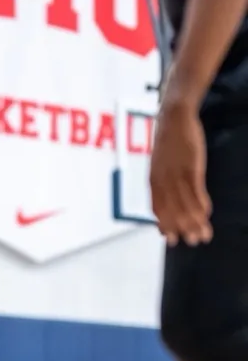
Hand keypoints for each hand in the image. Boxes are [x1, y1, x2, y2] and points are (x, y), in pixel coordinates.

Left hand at [150, 98, 212, 246]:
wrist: (173, 118)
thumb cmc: (168, 141)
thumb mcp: (160, 163)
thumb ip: (162, 181)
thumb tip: (167, 199)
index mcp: (153, 179)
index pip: (157, 208)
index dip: (164, 224)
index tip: (170, 238)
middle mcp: (162, 179)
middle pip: (172, 210)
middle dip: (182, 229)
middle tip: (193, 242)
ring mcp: (177, 174)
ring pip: (185, 204)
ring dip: (195, 222)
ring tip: (204, 235)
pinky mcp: (191, 166)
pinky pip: (196, 190)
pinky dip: (201, 204)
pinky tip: (207, 215)